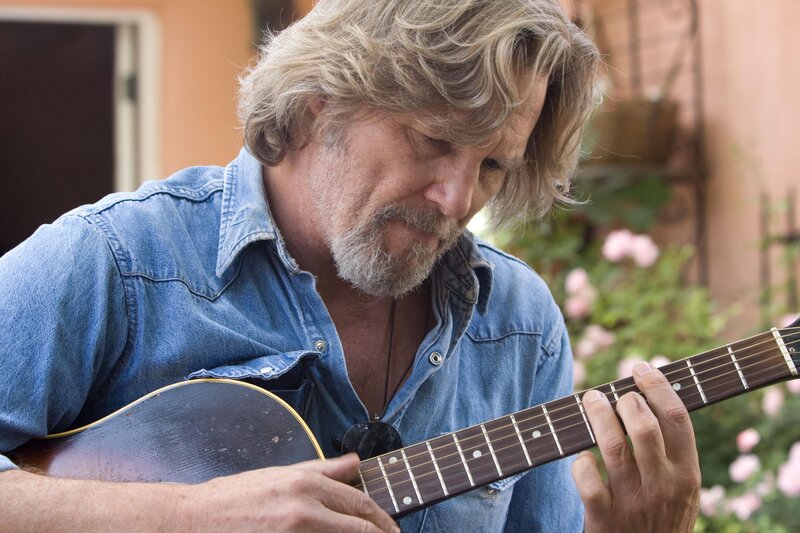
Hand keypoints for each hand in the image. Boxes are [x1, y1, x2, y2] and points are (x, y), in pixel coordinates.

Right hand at [194, 453, 398, 531]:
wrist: (196, 520)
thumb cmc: (237, 496)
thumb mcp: (282, 474)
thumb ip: (323, 469)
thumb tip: (357, 462)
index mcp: (306, 484)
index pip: (359, 502)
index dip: (381, 518)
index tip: (391, 528)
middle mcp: (304, 508)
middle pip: (358, 526)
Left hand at [571, 362, 700, 532]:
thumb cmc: (663, 517)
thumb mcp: (682, 488)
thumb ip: (671, 451)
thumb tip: (650, 395)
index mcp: (687, 474)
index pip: (677, 418)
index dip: (657, 386)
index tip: (640, 369)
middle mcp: (663, 486)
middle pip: (644, 426)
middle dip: (625, 400)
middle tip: (614, 394)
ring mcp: (633, 503)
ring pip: (613, 447)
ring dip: (599, 417)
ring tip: (591, 401)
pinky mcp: (604, 520)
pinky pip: (589, 482)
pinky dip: (582, 464)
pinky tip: (582, 456)